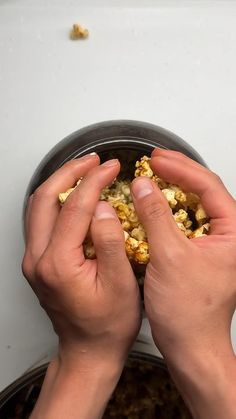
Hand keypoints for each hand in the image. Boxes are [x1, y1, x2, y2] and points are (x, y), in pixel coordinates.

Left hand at [22, 154, 140, 418]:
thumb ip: (110, 241)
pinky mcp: (38, 262)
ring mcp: (34, 260)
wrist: (88, 350)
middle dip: (70, 172)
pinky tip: (74, 196)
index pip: (74, 206)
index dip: (94, 181)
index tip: (110, 167)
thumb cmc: (107, 325)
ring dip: (61, 183)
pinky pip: (40, 220)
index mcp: (58, 263)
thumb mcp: (120, 284)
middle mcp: (38, 259)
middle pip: (45, 199)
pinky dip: (57, 200)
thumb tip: (104, 206)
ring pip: (38, 207)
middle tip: (93, 161)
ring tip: (84, 171)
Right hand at [131, 149, 235, 418]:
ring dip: (172, 188)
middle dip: (178, 172)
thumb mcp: (169, 256)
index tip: (157, 159)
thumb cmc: (190, 312)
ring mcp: (214, 243)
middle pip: (204, 190)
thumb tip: (144, 186)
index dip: (180, 168)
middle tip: (156, 159)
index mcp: (232, 232)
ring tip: (154, 174)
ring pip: (194, 204)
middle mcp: (228, 235)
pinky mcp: (199, 252)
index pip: (207, 186)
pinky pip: (184, 221)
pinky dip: (167, 209)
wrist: (191, 345)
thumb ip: (155, 215)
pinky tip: (154, 204)